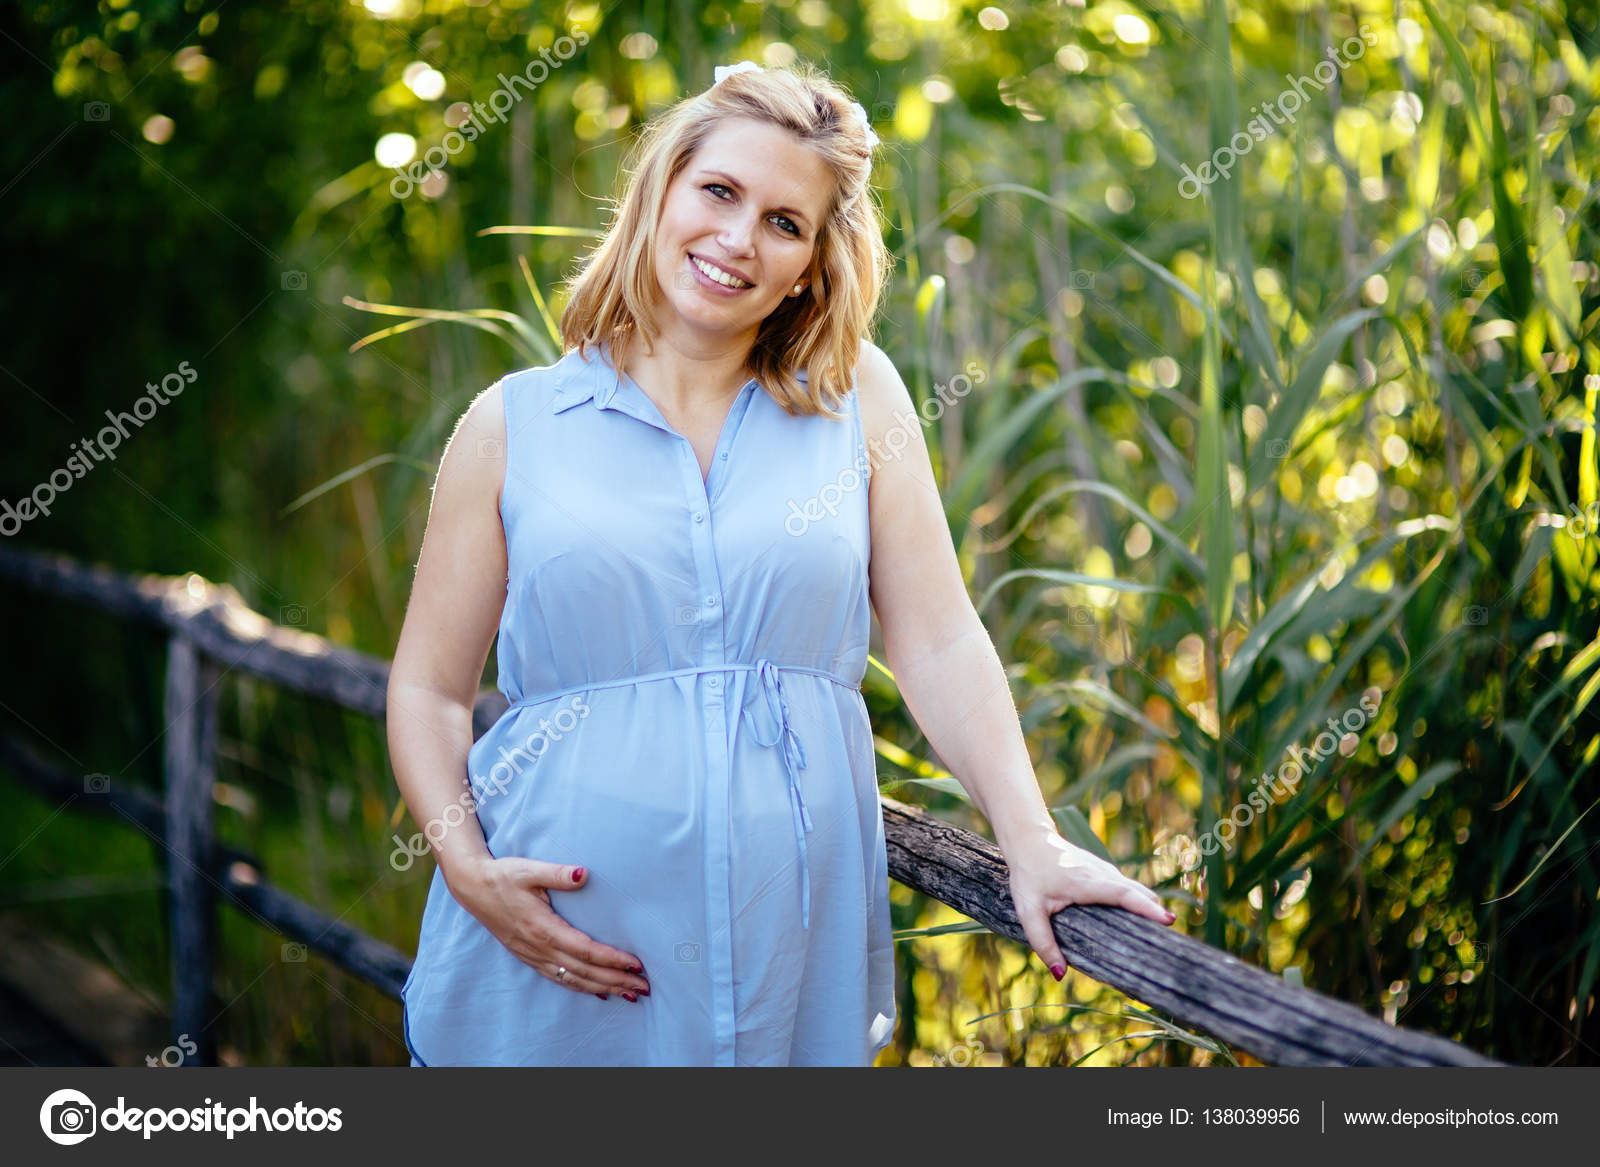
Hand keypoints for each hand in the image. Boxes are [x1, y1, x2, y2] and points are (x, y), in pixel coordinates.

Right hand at [448, 855, 650, 1000]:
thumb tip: (583, 874)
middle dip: (616, 981)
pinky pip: (559, 979)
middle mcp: (539, 948)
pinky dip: (582, 988)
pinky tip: (599, 993)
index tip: (636, 964)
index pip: (586, 950)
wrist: (472, 888)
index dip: (612, 960)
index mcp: (543, 928)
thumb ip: (557, 873)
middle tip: (644, 987)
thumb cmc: (503, 876)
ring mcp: (533, 956)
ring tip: (629, 995)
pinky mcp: (528, 957)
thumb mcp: (529, 869)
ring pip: (573, 980)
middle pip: (584, 972)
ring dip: (603, 989)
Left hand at [1001, 828, 1174, 980]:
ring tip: (1161, 935)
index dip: (1147, 908)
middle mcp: (1102, 874)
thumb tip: (1059, 973)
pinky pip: (1127, 887)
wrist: (1029, 840)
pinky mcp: (1103, 871)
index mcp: (1088, 882)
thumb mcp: (1029, 910)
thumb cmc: (1028, 875)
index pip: (1125, 895)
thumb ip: (1043, 941)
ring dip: (1149, 907)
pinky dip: (1139, 901)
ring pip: (1135, 889)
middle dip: (1155, 914)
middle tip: (1172, 940)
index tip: (1168, 920)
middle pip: (1138, 893)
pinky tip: (1140, 920)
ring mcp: (1105, 870)